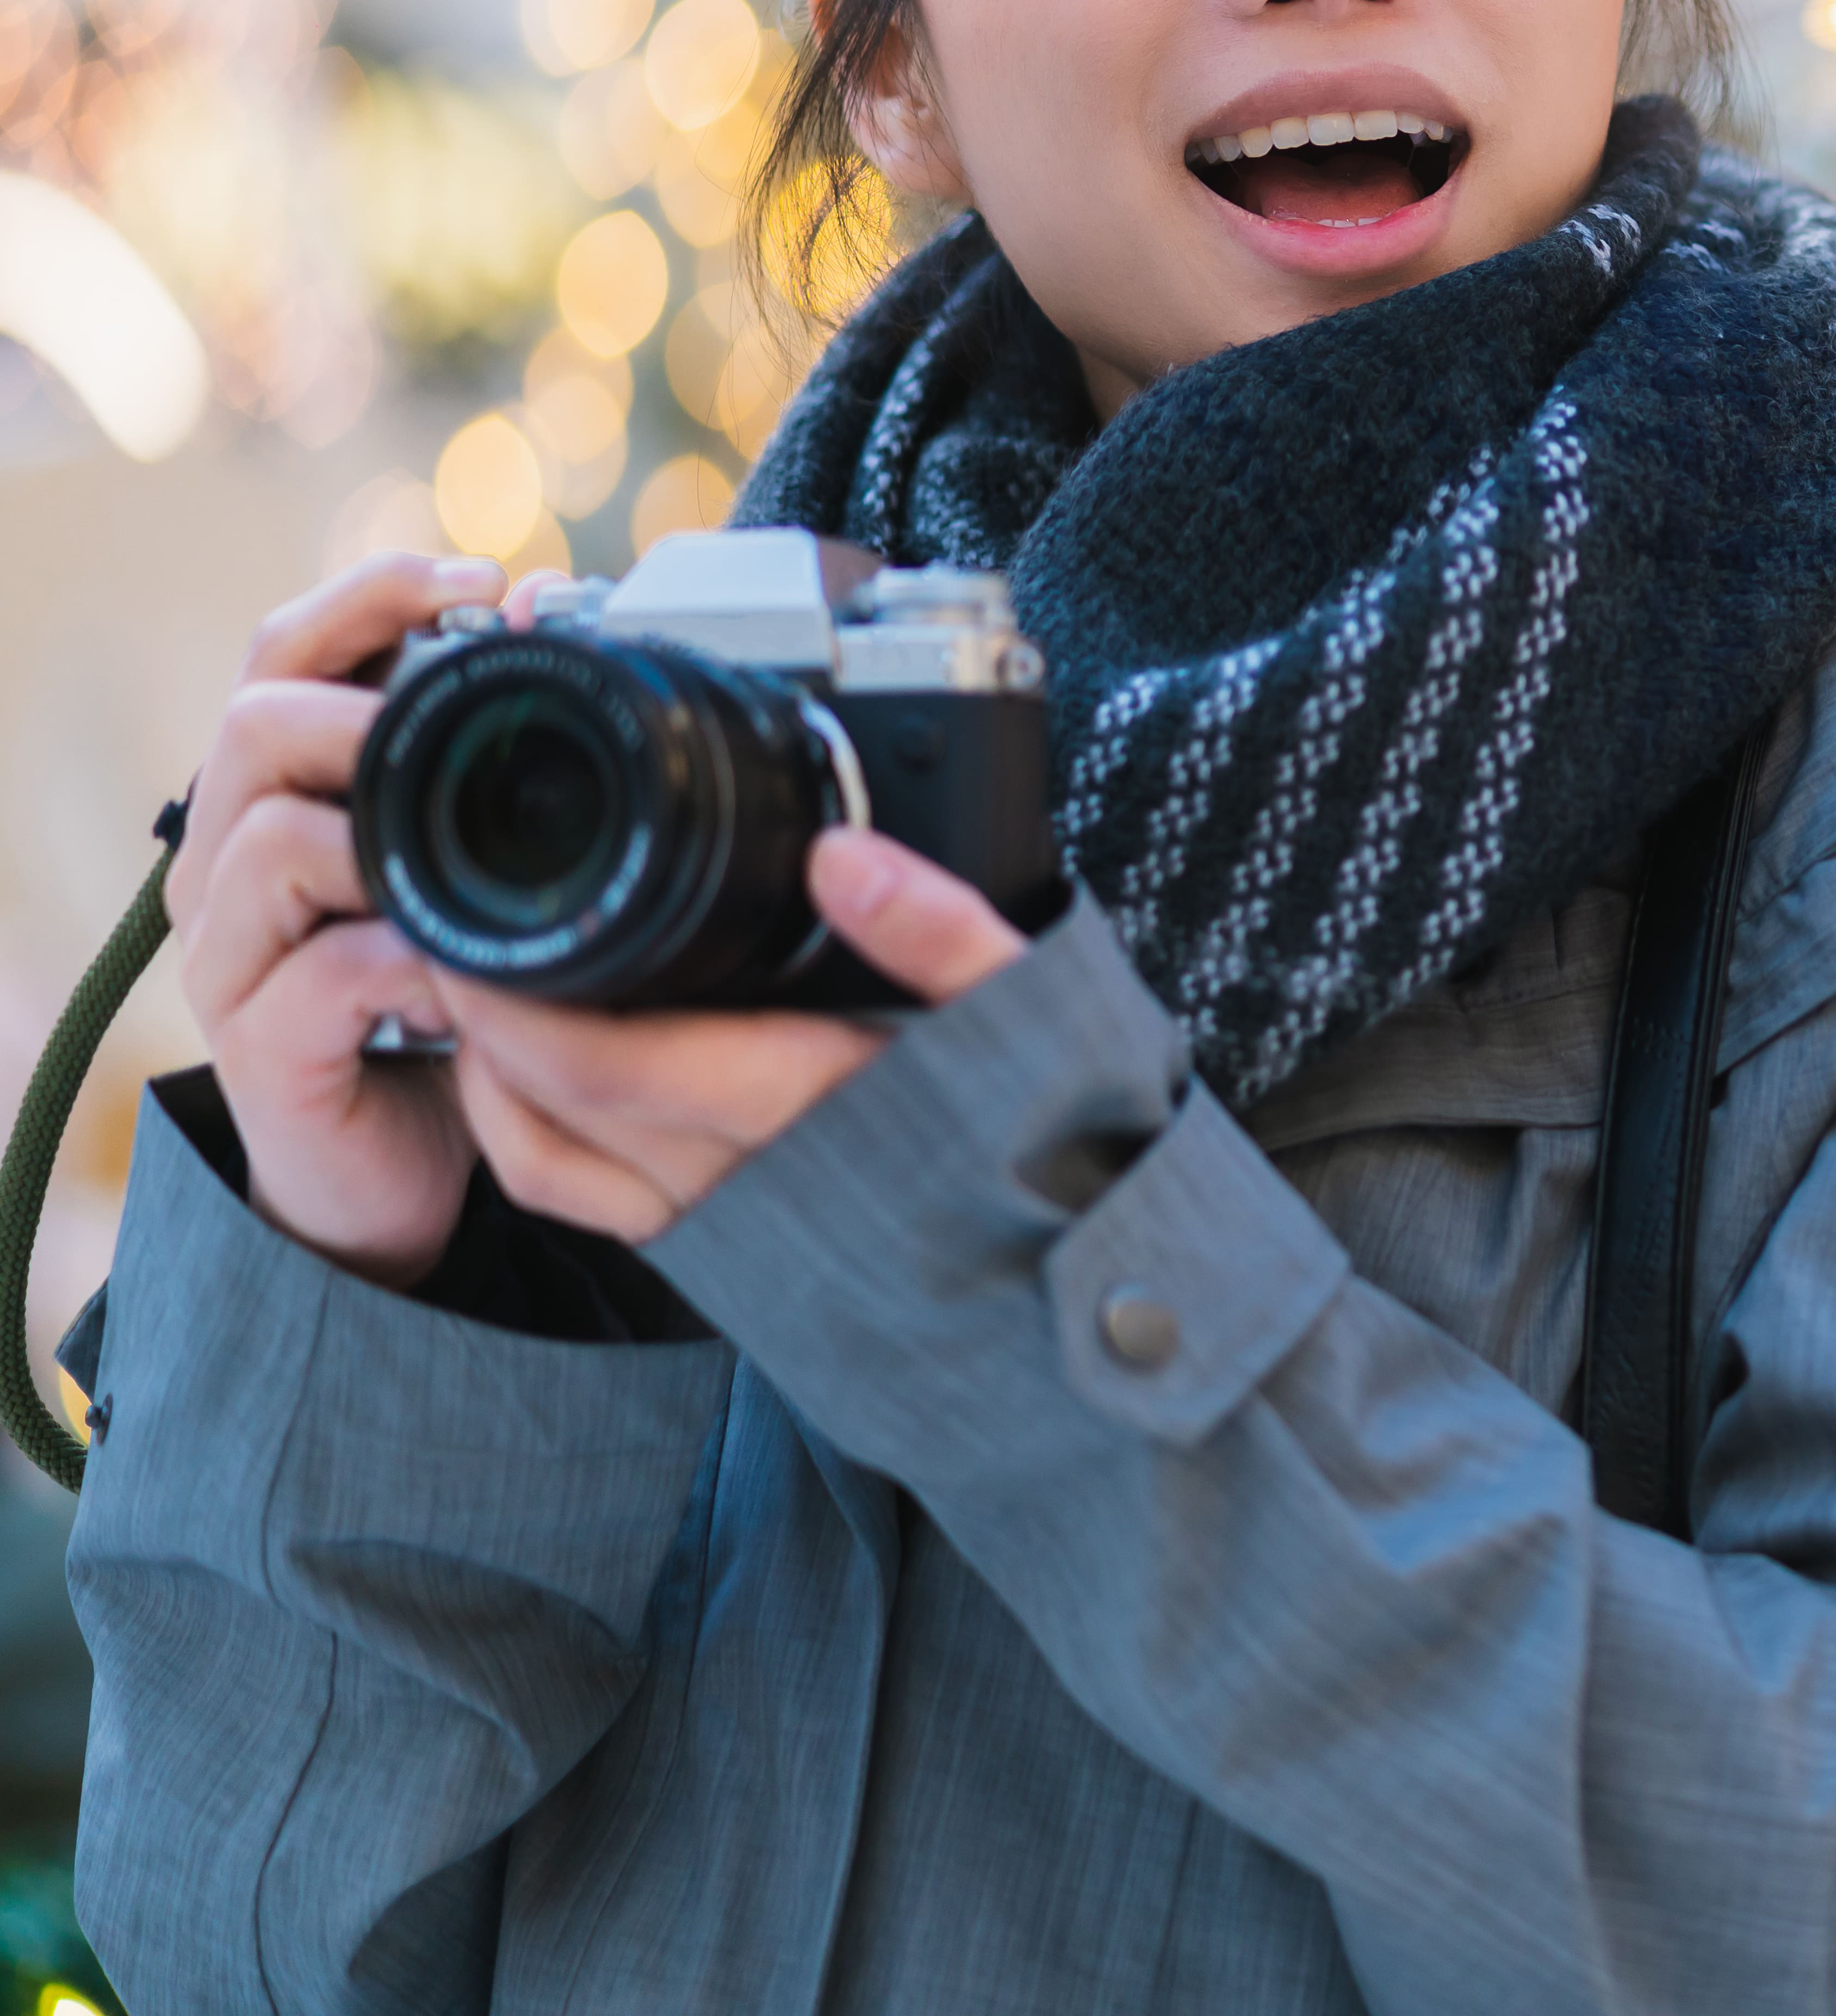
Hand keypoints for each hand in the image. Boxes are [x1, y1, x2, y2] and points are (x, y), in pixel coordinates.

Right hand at [170, 551, 504, 1288]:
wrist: (408, 1161)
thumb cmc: (444, 994)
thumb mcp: (467, 864)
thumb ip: (484, 769)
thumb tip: (561, 627)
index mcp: (278, 793)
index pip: (281, 651)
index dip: (370, 598)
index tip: (483, 578)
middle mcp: (229, 861)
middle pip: (257, 723)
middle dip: (369, 707)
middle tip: (475, 722)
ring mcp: (232, 956)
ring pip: (274, 842)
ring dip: (390, 839)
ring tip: (480, 862)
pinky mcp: (263, 1046)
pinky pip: (325, 976)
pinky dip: (413, 964)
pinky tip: (473, 976)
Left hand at [439, 832, 1033, 1244]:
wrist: (1082, 1275)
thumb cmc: (1069, 1136)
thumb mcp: (1039, 1008)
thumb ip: (943, 930)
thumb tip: (843, 855)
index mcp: (814, 1109)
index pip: (610, 1065)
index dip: (518, 1001)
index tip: (478, 925)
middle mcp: (752, 1185)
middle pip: (556, 1111)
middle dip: (486, 1022)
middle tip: (457, 934)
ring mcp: (732, 1229)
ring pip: (553, 1166)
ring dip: (495, 1082)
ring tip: (483, 997)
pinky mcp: (728, 1254)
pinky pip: (587, 1205)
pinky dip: (529, 1140)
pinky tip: (531, 1081)